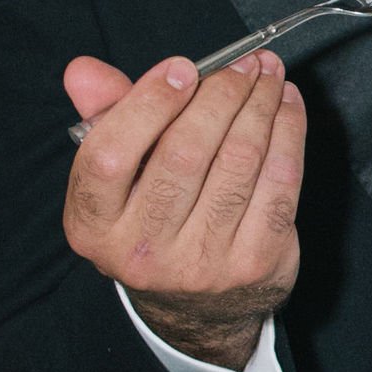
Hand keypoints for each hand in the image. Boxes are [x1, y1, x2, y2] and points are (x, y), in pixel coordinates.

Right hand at [63, 50, 304, 370]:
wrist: (196, 307)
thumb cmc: (153, 218)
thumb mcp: (117, 177)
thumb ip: (102, 118)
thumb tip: (82, 70)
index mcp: (93, 226)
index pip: (108, 157)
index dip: (147, 104)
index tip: (183, 67)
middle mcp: (142, 252)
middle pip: (183, 154)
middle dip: (220, 95)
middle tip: (242, 64)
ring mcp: (202, 263)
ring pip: (238, 163)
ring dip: (259, 106)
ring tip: (267, 74)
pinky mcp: (255, 263)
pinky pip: (280, 183)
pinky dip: (288, 134)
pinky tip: (286, 105)